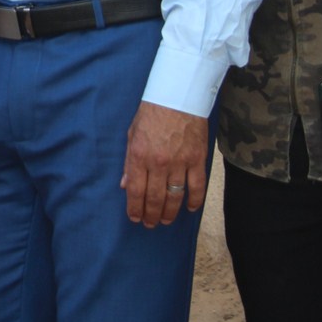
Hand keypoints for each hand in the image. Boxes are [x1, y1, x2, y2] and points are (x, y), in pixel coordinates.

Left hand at [120, 101, 207, 227]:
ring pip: (175, 196)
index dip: (135, 208)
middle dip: (151, 215)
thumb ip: (129, 163)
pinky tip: (190, 209)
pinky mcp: (197, 160)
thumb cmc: (151, 114)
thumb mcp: (132, 135)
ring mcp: (179, 162)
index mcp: (139, 155)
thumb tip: (125, 185)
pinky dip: (194, 201)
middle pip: (154, 198)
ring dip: (170, 212)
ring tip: (165, 220)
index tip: (135, 218)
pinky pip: (197, 187)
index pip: (135, 190)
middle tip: (150, 224)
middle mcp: (158, 162)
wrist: (176, 98)